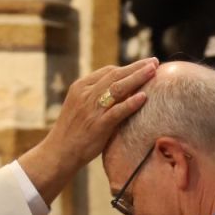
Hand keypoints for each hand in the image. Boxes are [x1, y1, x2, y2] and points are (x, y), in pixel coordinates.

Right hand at [17, 58, 159, 203]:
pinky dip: (131, 103)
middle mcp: (86, 94)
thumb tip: (124, 91)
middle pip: (115, 75)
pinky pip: (117, 111)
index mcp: (81, 87)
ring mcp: (92, 109)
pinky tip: (144, 97)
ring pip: (118, 88)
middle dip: (137, 67)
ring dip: (138, 78)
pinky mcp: (98, 125)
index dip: (128, 67)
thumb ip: (97, 97)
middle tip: (155, 62)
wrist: (59, 152)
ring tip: (154, 71)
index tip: (144, 65)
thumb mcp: (81, 107)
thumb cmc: (73, 131)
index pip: (108, 71)